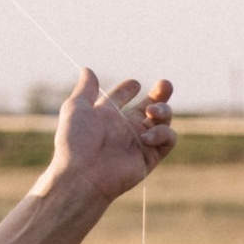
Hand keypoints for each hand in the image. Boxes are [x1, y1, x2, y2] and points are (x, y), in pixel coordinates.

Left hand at [54, 66, 174, 201]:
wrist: (83, 174)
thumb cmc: (76, 141)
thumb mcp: (77, 108)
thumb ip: (86, 88)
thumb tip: (87, 69)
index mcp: (107, 116)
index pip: (122, 98)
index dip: (128, 89)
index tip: (134, 84)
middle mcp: (125, 128)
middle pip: (150, 107)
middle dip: (160, 94)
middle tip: (165, 85)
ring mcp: (139, 142)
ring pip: (163, 121)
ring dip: (163, 111)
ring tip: (152, 112)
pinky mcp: (149, 157)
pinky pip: (168, 140)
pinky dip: (163, 133)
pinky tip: (146, 136)